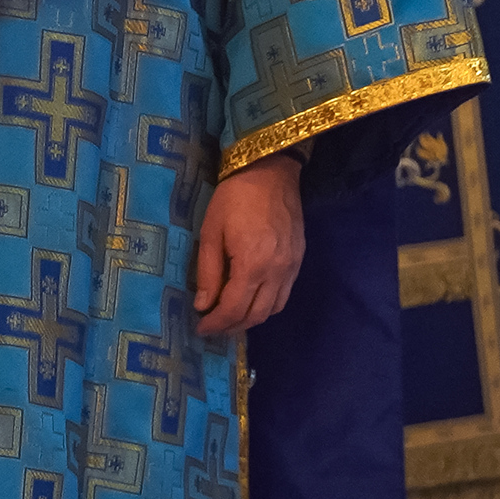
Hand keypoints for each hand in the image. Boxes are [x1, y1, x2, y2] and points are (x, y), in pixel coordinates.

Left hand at [191, 155, 303, 338]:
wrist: (270, 171)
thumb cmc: (234, 197)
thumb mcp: (211, 232)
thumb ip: (208, 272)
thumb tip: (203, 305)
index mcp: (252, 264)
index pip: (234, 309)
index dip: (216, 323)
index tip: (201, 328)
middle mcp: (277, 271)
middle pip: (255, 315)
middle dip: (232, 326)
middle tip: (213, 327)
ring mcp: (291, 266)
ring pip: (273, 309)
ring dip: (250, 319)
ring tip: (230, 318)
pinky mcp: (298, 259)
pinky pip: (284, 294)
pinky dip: (267, 305)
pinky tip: (251, 300)